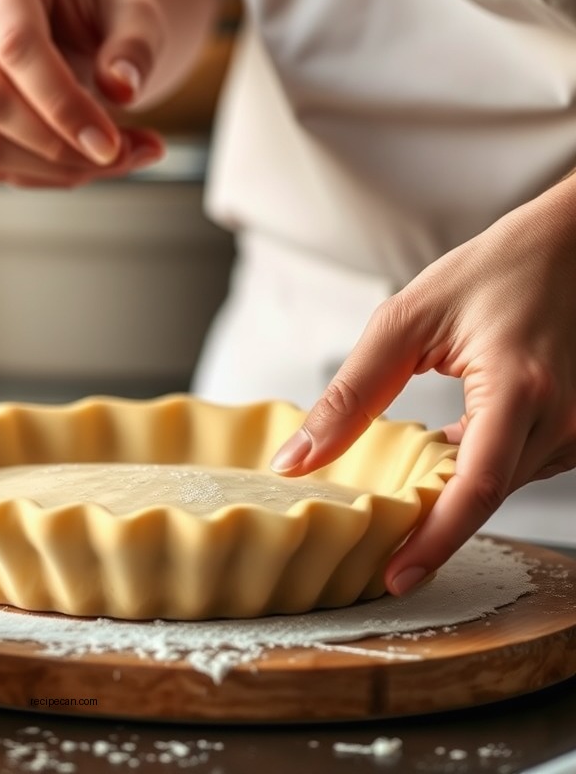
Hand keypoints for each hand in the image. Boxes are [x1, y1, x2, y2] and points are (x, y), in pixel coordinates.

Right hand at [0, 0, 166, 187]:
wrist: (66, 14)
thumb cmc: (99, 9)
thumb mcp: (136, 12)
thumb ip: (135, 46)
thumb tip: (122, 90)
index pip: (18, 47)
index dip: (63, 105)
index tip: (110, 145)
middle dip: (57, 145)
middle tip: (118, 157)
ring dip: (50, 168)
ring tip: (111, 161)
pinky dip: (39, 175)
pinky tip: (82, 164)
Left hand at [270, 176, 575, 593]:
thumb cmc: (495, 270)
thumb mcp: (406, 322)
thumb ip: (351, 393)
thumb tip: (298, 458)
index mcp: (519, 390)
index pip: (475, 489)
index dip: (434, 541)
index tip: (393, 577)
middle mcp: (561, 420)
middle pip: (484, 496)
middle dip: (428, 520)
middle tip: (369, 532)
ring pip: (500, 485)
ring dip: (450, 489)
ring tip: (397, 483)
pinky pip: (518, 466)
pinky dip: (477, 466)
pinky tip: (442, 447)